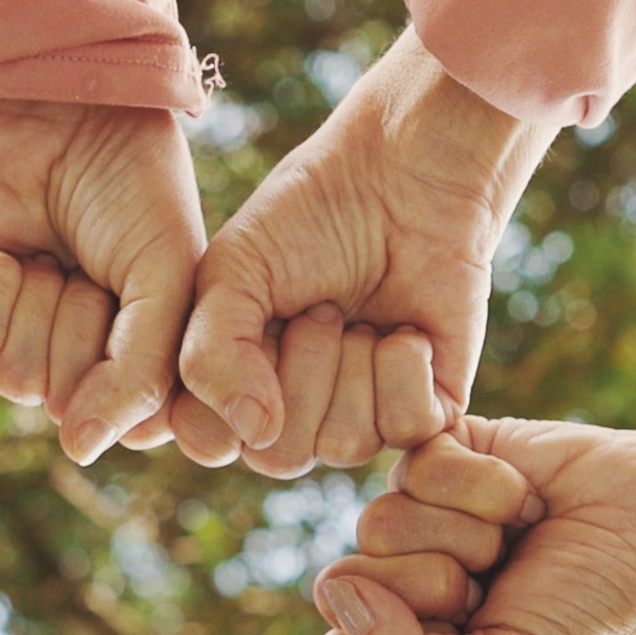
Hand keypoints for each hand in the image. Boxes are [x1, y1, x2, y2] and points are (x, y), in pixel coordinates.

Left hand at [0, 100, 207, 465]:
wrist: (69, 110)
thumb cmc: (135, 190)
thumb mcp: (170, 279)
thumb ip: (142, 373)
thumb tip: (79, 450)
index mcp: (135, 360)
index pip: (131, 421)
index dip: (137, 360)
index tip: (145, 296)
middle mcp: (76, 361)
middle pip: (68, 403)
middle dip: (82, 325)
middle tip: (88, 267)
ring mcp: (17, 336)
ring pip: (18, 380)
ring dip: (38, 305)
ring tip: (50, 255)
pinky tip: (7, 250)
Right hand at [175, 29, 558, 476]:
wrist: (403, 178)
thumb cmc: (308, 215)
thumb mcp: (230, 272)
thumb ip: (210, 354)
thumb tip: (256, 435)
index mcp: (235, 385)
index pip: (212, 442)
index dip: (227, 390)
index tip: (254, 321)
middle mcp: (295, 413)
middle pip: (279, 456)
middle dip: (300, 370)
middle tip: (319, 308)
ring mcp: (361, 415)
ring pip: (344, 445)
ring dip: (350, 363)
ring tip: (356, 311)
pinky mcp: (425, 408)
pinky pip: (406, 428)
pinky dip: (403, 367)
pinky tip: (406, 328)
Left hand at [315, 418, 635, 634]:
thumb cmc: (591, 611)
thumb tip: (334, 589)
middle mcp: (400, 589)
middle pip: (354, 585)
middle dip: (444, 585)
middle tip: (508, 580)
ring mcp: (414, 520)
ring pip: (381, 523)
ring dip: (470, 532)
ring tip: (518, 536)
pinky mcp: (434, 455)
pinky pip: (416, 463)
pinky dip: (481, 482)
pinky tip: (520, 494)